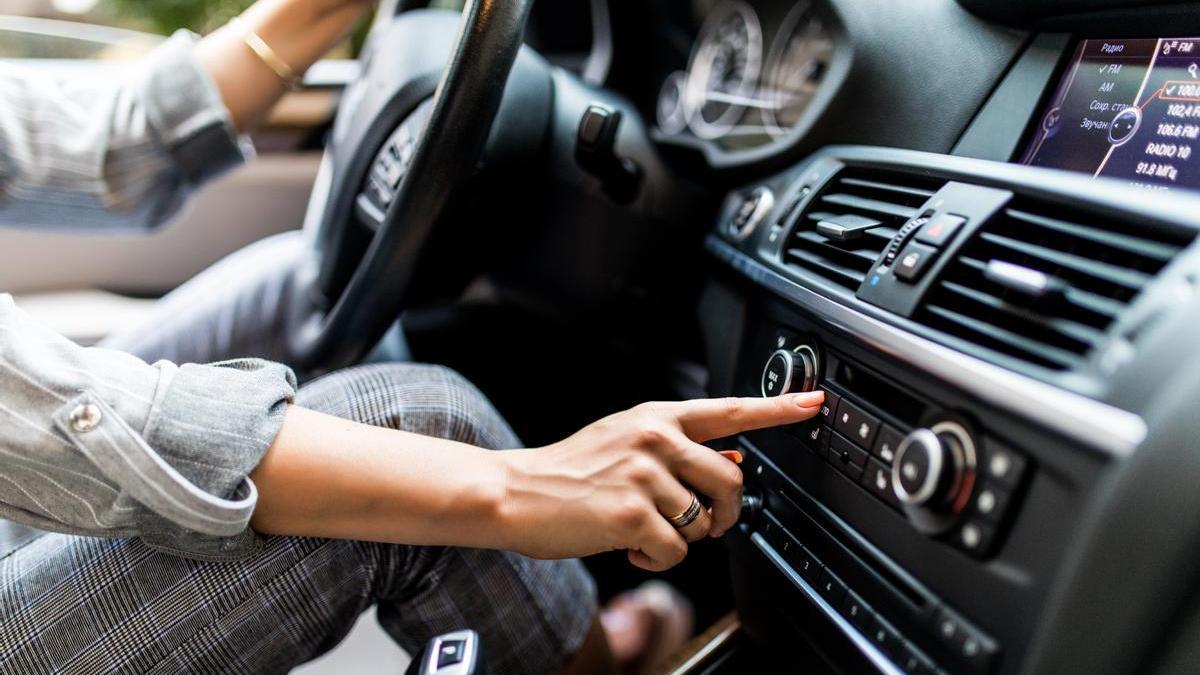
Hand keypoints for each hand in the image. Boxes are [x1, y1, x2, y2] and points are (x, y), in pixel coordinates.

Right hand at [497, 391, 823, 570]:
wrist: (517, 492)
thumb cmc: (571, 470)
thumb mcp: (626, 442)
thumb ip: (678, 450)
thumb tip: (735, 464)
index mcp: (658, 417)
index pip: (729, 410)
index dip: (778, 410)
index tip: (815, 404)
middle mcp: (655, 439)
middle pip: (732, 482)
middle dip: (724, 514)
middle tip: (699, 523)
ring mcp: (644, 475)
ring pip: (704, 523)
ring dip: (680, 539)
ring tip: (645, 529)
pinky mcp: (632, 513)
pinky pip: (677, 551)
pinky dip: (656, 560)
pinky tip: (629, 546)